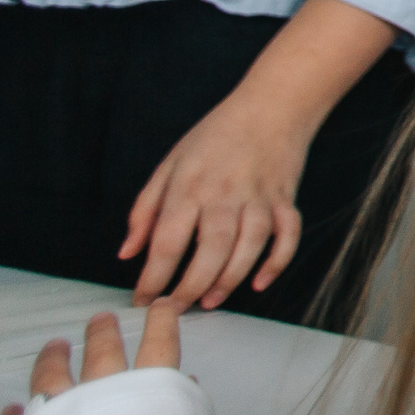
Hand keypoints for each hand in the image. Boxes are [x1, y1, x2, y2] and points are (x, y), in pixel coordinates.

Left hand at [0, 306, 179, 414]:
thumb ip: (182, 409)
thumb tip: (188, 384)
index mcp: (147, 392)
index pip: (159, 347)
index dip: (162, 324)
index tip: (162, 306)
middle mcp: (101, 394)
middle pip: (103, 353)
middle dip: (103, 334)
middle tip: (101, 318)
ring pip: (52, 375)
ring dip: (53, 358)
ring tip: (55, 345)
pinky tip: (10, 410)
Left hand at [121, 91, 310, 309]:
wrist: (272, 104)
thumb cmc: (216, 134)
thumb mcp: (170, 163)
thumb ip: (145, 209)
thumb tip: (127, 253)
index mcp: (190, 185)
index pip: (168, 241)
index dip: (152, 277)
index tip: (141, 300)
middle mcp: (225, 193)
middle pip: (211, 251)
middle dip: (190, 288)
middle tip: (175, 309)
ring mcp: (260, 196)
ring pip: (249, 247)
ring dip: (229, 280)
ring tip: (210, 301)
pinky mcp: (286, 198)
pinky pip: (287, 235)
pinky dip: (277, 262)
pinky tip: (260, 281)